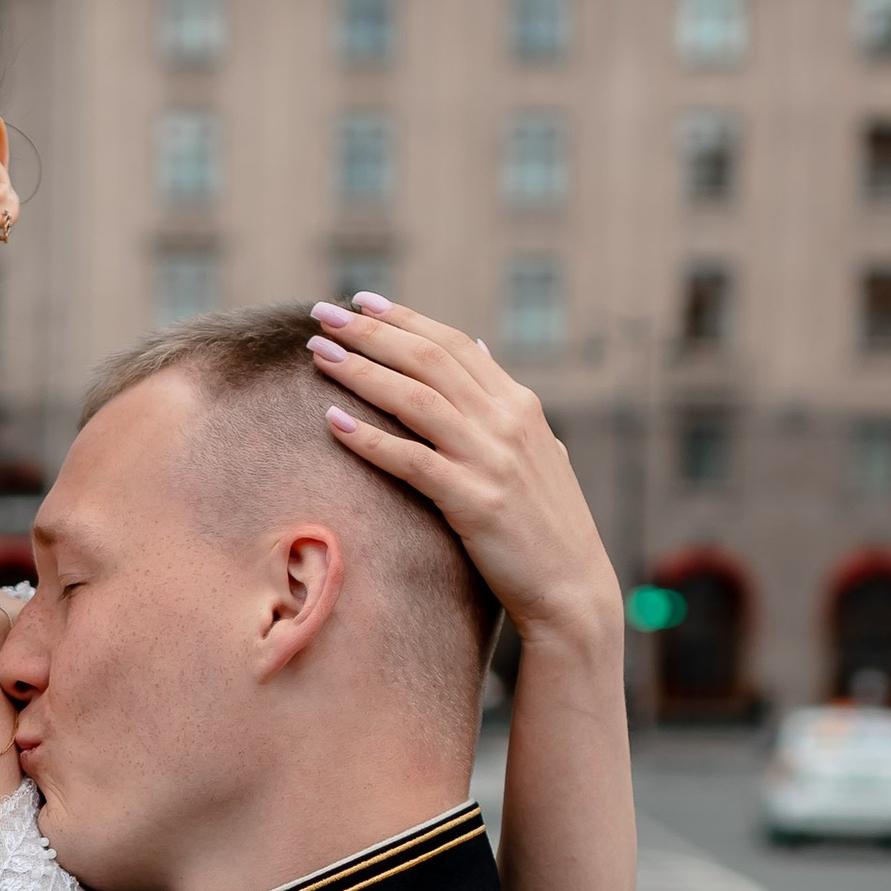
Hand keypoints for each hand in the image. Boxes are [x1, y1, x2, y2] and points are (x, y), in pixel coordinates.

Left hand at [310, 296, 621, 655]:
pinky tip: (332, 421)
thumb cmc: (544, 524)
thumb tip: (478, 346)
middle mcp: (507, 422)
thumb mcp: (536, 448)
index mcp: (520, 405)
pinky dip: (370, 438)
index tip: (361, 302)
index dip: (405, 319)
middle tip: (322, 314)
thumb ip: (503, 401)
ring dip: (362, 372)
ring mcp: (492, 459)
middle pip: (429, 360)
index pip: (454, 344)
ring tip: (318, 354)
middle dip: (372, 333)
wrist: (572, 589)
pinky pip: (412, 460)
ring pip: (416, 399)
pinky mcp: (474, 501)